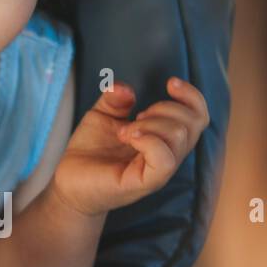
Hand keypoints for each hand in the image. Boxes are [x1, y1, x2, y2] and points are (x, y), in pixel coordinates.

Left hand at [50, 77, 208, 216]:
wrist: (68, 180)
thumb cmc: (90, 151)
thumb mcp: (102, 115)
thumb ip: (115, 99)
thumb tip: (126, 88)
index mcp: (164, 139)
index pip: (198, 117)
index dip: (192, 96)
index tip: (170, 83)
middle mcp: (168, 155)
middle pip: (193, 123)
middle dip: (164, 108)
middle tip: (137, 118)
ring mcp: (158, 171)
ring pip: (180, 136)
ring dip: (151, 123)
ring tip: (125, 132)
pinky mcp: (145, 183)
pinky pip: (165, 159)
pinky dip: (149, 140)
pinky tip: (129, 137)